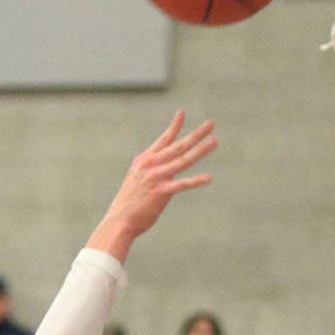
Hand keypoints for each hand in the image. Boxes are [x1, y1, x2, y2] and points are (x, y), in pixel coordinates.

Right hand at [101, 112, 216, 239]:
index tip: (181, 113)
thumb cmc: (129, 204)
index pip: (163, 140)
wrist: (119, 221)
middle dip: (196, 134)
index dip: (174, 126)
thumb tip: (171, 169)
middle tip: (211, 124)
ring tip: (215, 142)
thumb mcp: (138, 181)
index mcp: (144, 161)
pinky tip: (208, 178)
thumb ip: (154, 172)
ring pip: (183, 160)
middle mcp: (150, 165)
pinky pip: (182, 185)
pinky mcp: (160, 192)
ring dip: (201, 150)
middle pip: (178, 146)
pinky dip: (196, 181)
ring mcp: (155, 177)